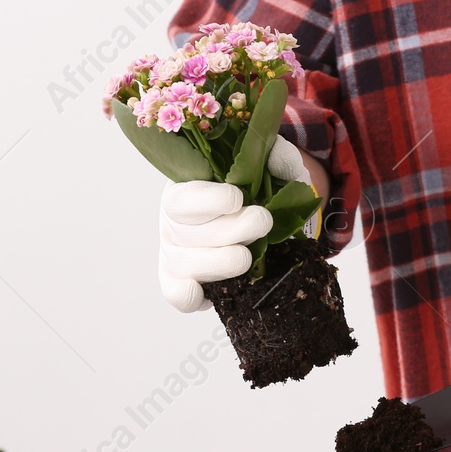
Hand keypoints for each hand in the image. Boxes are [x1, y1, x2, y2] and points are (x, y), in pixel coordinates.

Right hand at [157, 135, 311, 312]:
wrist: (260, 224)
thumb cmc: (257, 191)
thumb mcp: (271, 168)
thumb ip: (277, 156)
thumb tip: (277, 155)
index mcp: (185, 188)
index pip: (182, 198)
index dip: (208, 201)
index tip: (237, 198)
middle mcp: (173, 222)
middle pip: (186, 233)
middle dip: (230, 231)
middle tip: (262, 221)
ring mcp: (175, 254)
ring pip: (184, 264)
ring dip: (220, 263)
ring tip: (249, 256)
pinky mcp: (182, 281)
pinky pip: (175, 294)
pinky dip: (188, 296)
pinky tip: (206, 294)